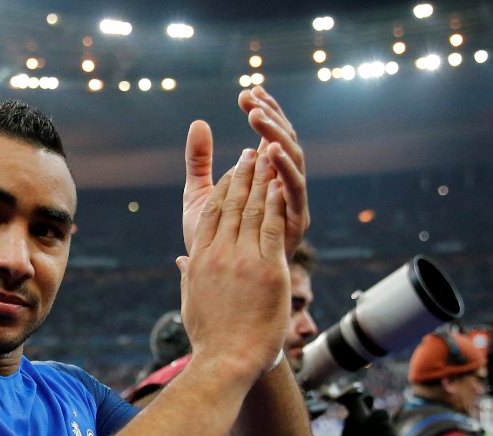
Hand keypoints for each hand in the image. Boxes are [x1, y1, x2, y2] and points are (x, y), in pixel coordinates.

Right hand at [177, 145, 288, 378]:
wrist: (225, 360)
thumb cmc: (209, 339)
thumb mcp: (191, 303)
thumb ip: (188, 277)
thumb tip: (182, 262)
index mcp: (199, 261)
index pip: (210, 215)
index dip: (222, 190)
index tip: (229, 173)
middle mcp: (218, 255)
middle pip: (231, 205)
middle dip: (242, 176)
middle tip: (250, 154)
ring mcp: (242, 260)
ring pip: (252, 210)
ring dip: (261, 180)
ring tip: (268, 159)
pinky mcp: (267, 269)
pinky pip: (272, 227)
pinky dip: (276, 203)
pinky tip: (281, 185)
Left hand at [182, 87, 308, 261]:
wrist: (221, 287)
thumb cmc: (213, 243)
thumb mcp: (200, 195)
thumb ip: (199, 162)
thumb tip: (198, 123)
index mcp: (264, 178)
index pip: (267, 135)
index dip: (262, 112)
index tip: (247, 91)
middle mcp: (282, 187)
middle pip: (284, 142)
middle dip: (270, 119)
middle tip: (252, 100)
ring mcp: (291, 203)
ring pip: (293, 160)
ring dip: (276, 137)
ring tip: (258, 119)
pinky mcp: (295, 222)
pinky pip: (294, 191)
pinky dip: (285, 169)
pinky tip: (269, 150)